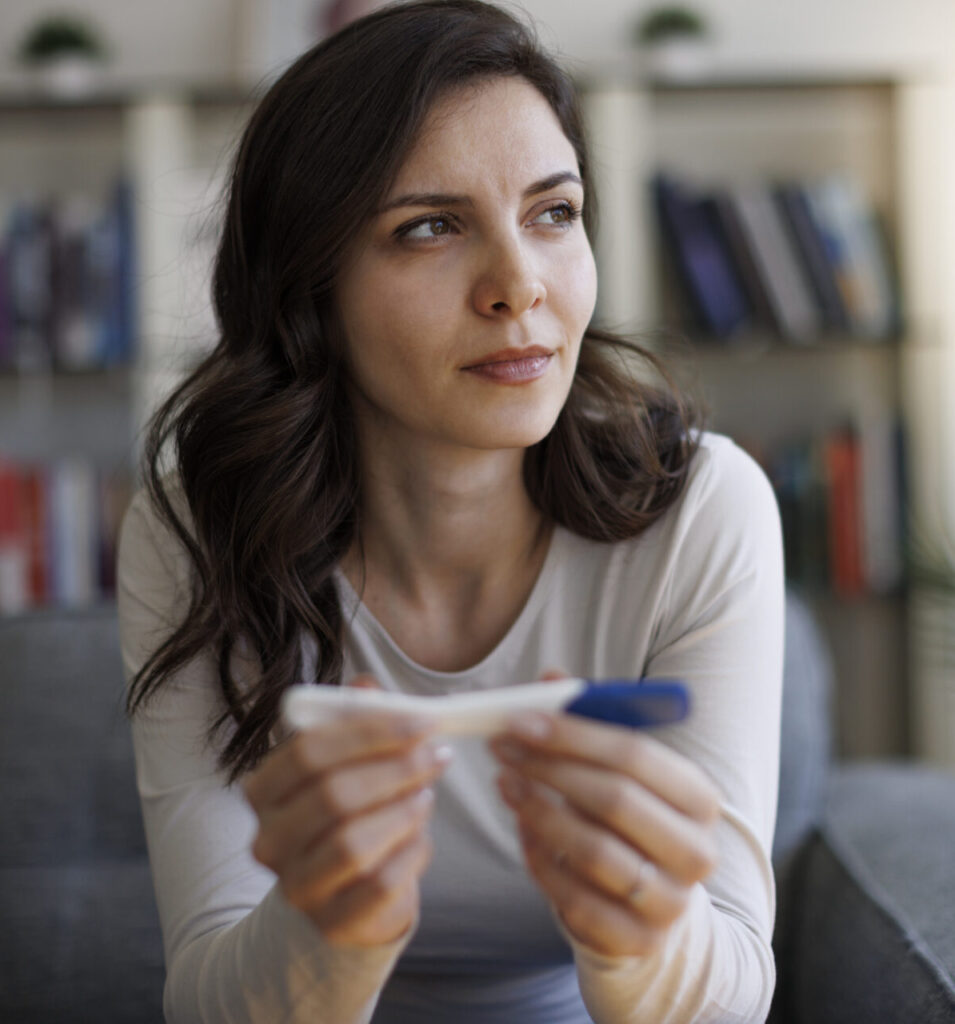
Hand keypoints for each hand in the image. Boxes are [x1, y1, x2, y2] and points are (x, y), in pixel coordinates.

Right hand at [242, 675, 451, 947]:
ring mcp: (297, 887)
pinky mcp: (332, 923)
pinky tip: (420, 836)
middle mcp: (269, 841)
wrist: (346, 892)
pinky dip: (410, 853)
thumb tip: (365, 686)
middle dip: (396, 768)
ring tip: (427, 794)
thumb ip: (355, 719)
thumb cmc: (350, 812)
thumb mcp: (350, 761)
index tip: (423, 719)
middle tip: (437, 754)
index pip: (309, 751)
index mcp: (264, 790)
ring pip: (353, 843)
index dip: (370, 732)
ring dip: (403, 810)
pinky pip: (380, 884)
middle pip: (333, 795)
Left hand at [489, 688, 720, 957]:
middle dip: (550, 769)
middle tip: (503, 748)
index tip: (520, 721)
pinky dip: (542, 862)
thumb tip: (550, 680)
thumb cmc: (631, 817)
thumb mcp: (619, 767)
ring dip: (539, 812)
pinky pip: (575, 898)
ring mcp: (669, 900)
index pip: (635, 754)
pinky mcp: (636, 939)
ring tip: (507, 784)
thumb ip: (590, 721)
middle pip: (615, 799)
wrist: (654, 900)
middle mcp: (696, 850)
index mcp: (699, 797)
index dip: (573, 735)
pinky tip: (524, 832)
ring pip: (593, 851)